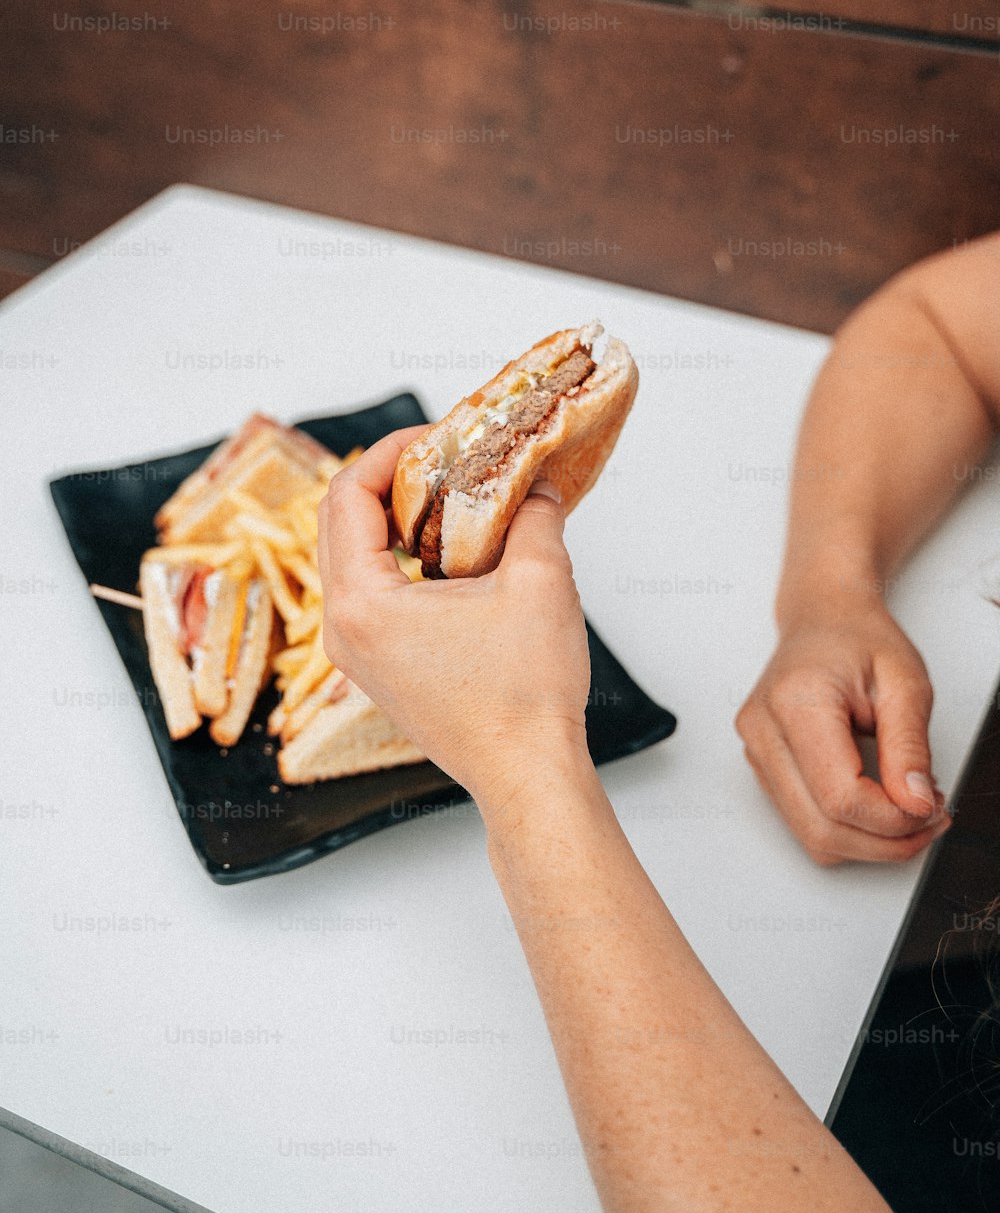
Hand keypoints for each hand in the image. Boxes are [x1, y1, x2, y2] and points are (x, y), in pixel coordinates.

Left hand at [317, 428, 593, 819]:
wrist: (528, 776)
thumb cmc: (526, 695)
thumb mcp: (540, 581)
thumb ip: (535, 515)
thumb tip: (535, 484)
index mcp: (361, 604)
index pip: (347, 497)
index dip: (389, 452)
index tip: (436, 436)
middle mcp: (342, 629)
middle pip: (339, 522)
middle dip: (388, 478)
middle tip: (442, 457)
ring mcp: (356, 653)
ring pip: (351, 557)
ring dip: (391, 517)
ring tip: (448, 495)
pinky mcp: (379, 668)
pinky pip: (369, 591)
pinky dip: (398, 556)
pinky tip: (450, 550)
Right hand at [736, 596, 950, 864]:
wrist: (822, 617)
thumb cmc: (858, 639)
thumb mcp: (905, 683)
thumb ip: (910, 747)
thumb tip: (914, 804)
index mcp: (796, 702)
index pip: (840, 797)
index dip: (892, 819)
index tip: (930, 807)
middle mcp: (763, 731)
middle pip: (822, 830)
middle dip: (885, 841)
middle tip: (929, 818)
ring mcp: (756, 752)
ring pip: (812, 837)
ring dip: (868, 841)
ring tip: (907, 808)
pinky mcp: (762, 766)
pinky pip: (805, 823)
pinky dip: (848, 828)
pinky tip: (878, 802)